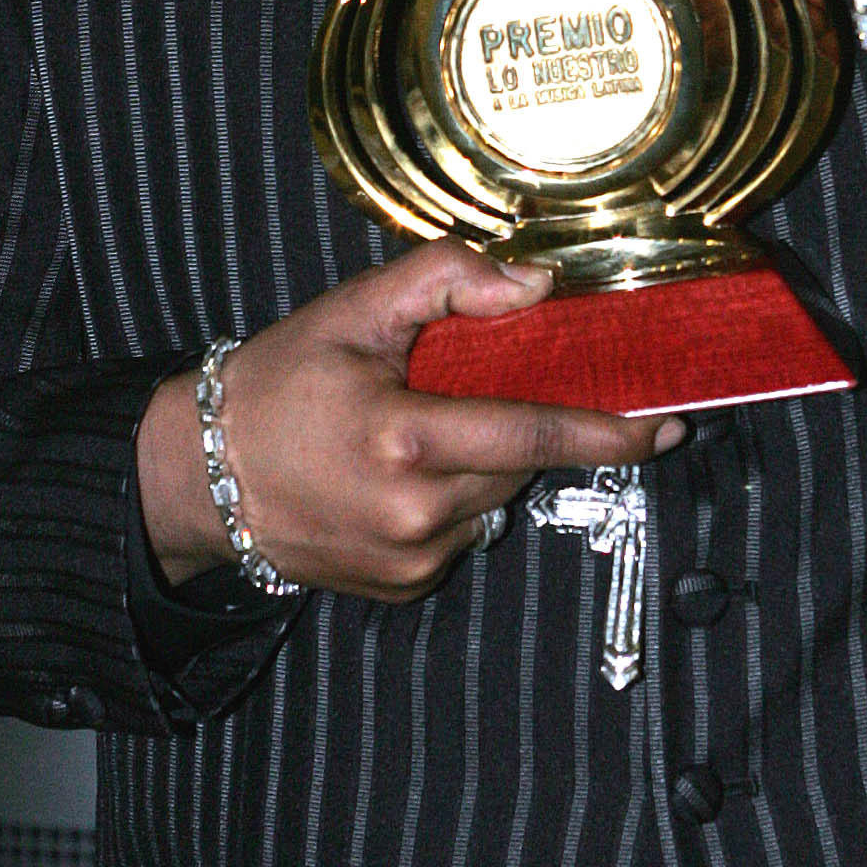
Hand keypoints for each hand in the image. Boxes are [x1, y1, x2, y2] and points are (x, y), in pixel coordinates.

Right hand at [136, 241, 682, 601]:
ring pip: (496, 499)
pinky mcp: (404, 586)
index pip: (538, 434)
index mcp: (406, 439)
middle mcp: (417, 511)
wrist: (199, 477)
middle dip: (520, 425)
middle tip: (469, 392)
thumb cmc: (274, 386)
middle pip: (521, 463)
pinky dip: (452, 500)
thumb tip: (535, 287)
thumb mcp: (351, 310)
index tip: (667, 422)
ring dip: (483, 463)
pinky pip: (464, 532)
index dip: (612, 429)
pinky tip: (397, 477)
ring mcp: (413, 558)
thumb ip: (446, 281)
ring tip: (414, 432)